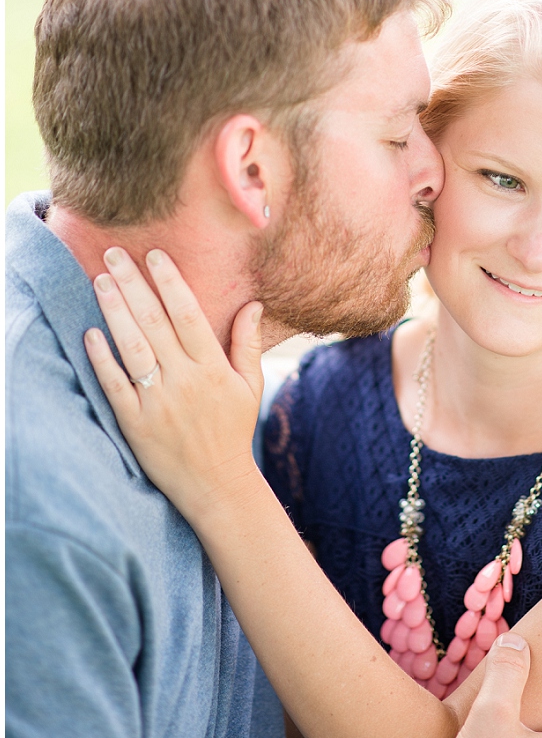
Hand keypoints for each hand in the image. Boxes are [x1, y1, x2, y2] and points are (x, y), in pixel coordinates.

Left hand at [81, 247, 264, 515]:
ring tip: (101, 281)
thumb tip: (253, 305)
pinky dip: (102, 358)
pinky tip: (91, 332)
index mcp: (213, 368)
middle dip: (134, 285)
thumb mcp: (250, 385)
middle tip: (114, 255)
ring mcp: (157, 401)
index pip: (188, 314)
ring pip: (132, 347)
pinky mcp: (135, 422)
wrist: (215, 482)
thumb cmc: (232, 430)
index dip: (170, 282)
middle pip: (154, 322)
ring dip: (114, 311)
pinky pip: (115, 384)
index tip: (154, 256)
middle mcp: (184, 380)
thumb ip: (247, 343)